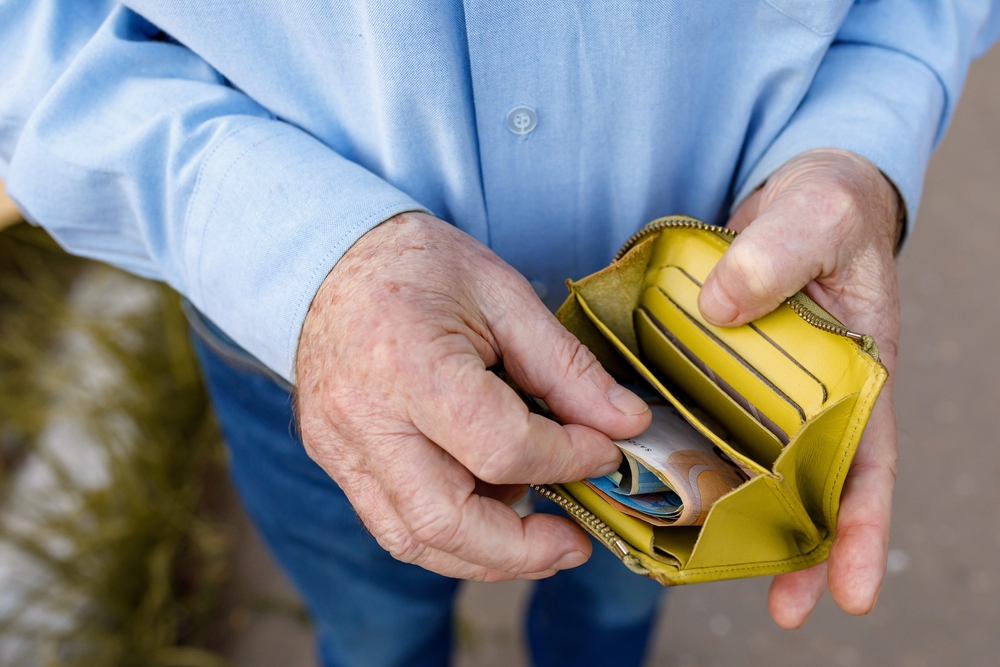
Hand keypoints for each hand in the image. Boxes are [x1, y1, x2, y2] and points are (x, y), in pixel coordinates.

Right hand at [295, 212, 651, 580]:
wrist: (327, 261)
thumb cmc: (416, 265)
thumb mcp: (503, 295)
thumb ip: (566, 367)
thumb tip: (625, 423)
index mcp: (409, 364)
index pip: (502, 448)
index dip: (568, 458)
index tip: (604, 450)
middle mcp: (364, 418)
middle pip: (448, 522)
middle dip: (524, 550)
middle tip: (574, 542)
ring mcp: (340, 447)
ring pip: (415, 540)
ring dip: (486, 555)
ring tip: (538, 534)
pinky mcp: (336, 461)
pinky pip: (393, 523)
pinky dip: (450, 533)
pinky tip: (488, 508)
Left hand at [698, 149, 900, 627]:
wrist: (793, 194)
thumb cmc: (826, 208)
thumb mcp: (815, 216)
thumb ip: (778, 254)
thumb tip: (721, 308)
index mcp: (859, 373)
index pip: (868, 461)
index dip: (863, 528)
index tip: (855, 592)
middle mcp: (812, 395)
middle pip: (809, 484)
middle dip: (799, 546)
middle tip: (782, 605)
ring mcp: (762, 389)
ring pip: (750, 464)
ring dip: (733, 514)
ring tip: (702, 564)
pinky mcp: (716, 373)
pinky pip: (702, 421)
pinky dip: (685, 453)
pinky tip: (654, 480)